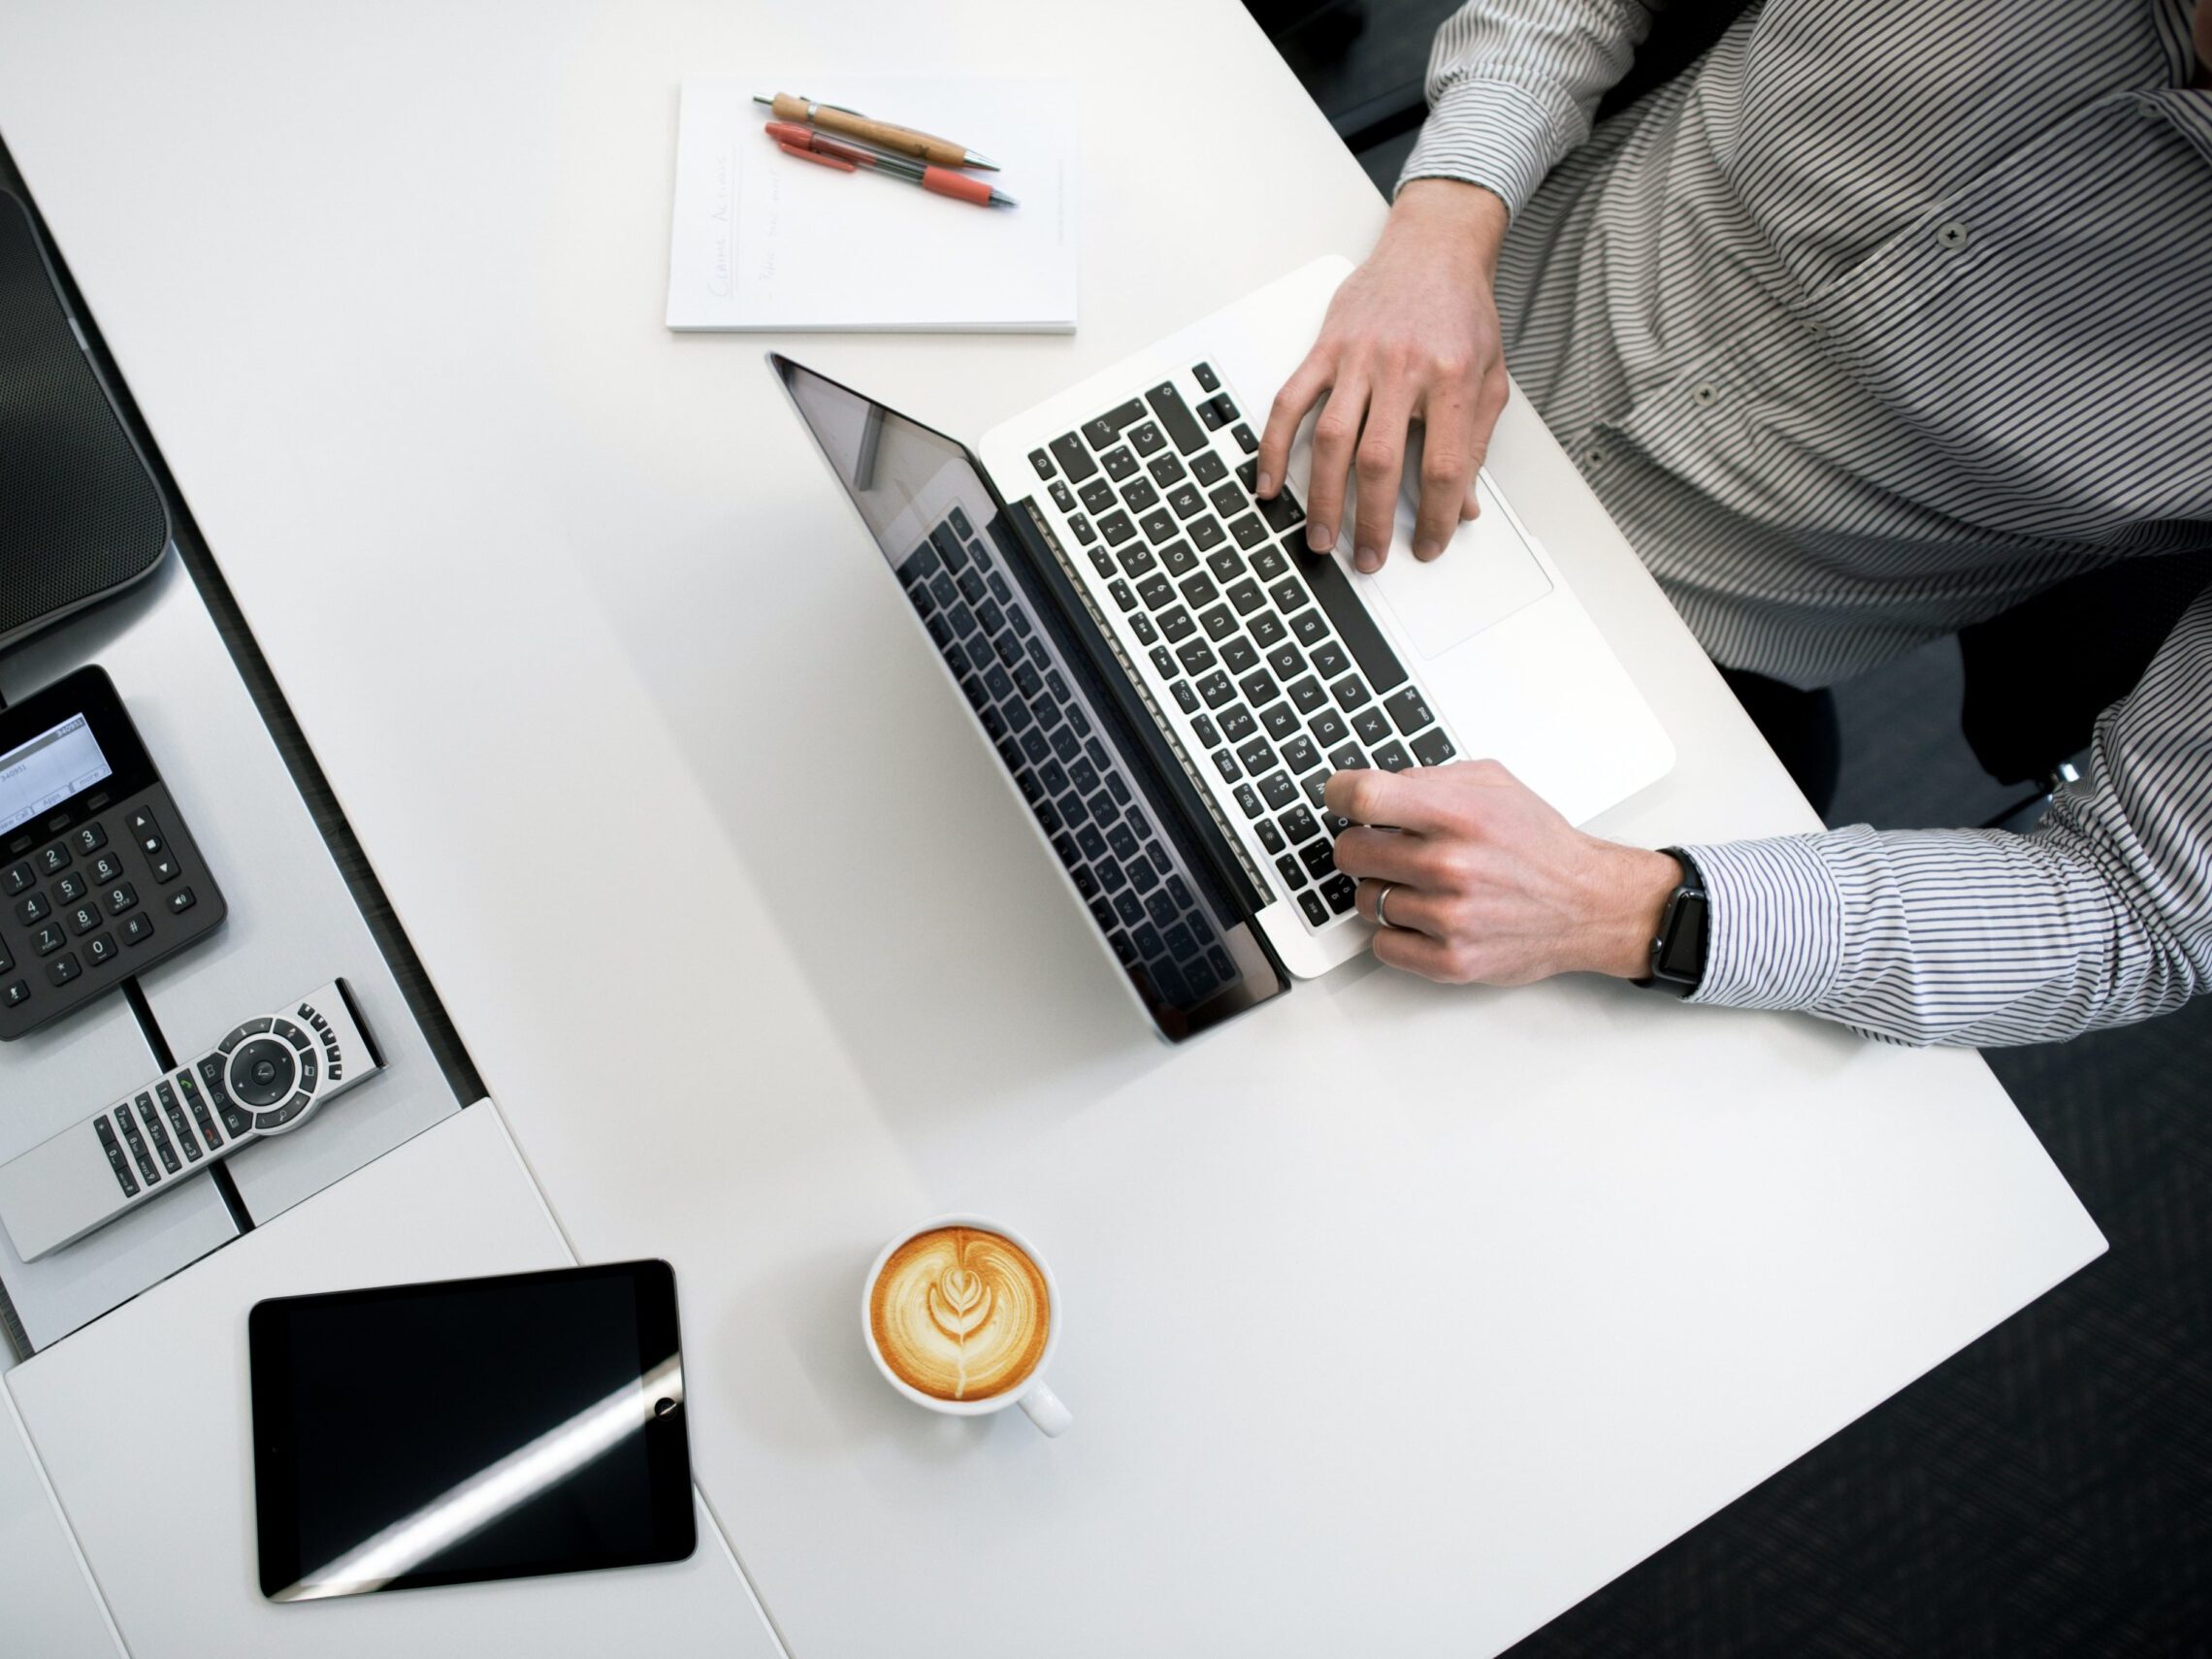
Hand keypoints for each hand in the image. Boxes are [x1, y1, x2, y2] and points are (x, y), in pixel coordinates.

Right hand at [1255, 179, 1511, 574]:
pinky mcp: (1325, 348)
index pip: (1443, 465)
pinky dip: (1274, 446)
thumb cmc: (1461, 311)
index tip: (1431, 545)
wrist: (1433, 248)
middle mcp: (1402, 367)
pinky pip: (1290, 403)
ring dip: (1323, 497)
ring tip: (1321, 537)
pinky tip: (1269, 483)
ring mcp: (1357, 358)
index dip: (1437, 516)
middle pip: (1380, 461)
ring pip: (1332, 440)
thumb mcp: (1489, 377)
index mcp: (1450, 377)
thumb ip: (1475, 442)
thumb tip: (1465, 505)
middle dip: (1372, 521)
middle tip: (1369, 559)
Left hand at [1325, 760, 1680, 984]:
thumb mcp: (1495, 784)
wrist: (1588, 905)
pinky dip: (1395, 931)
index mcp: (1460, 815)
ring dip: (1383, 890)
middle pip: (1350, 852)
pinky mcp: (1450, 961)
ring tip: (1421, 884)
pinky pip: (1382, 944)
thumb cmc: (1540, 845)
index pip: (1364, 798)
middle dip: (1361, 845)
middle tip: (1384, 847)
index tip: (1338, 797)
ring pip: (1364, 900)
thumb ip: (1430, 778)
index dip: (1339, 794)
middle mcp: (1451, 866)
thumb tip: (1374, 785)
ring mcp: (1449, 918)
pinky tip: (1423, 916)